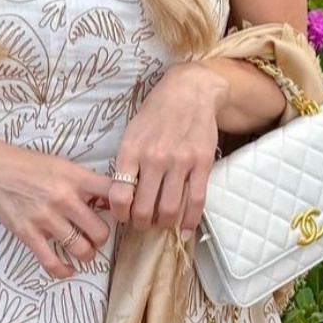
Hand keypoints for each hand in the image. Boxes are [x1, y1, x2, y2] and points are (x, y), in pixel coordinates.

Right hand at [0, 143, 114, 278]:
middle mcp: (64, 199)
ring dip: (86, 254)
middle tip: (95, 235)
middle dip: (101, 237)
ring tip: (83, 250)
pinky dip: (63, 270)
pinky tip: (68, 269)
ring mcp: (45, 218)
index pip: (114, 195)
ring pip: (81, 249)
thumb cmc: (28, 165)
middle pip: (100, 231)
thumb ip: (85, 182)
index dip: (124, 208)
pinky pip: (51, 262)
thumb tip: (111, 201)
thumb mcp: (62, 165)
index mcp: (75, 178)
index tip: (121, 215)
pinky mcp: (28, 233)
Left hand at [108, 62, 224, 235]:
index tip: (122, 217)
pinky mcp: (203, 164)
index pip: (119, 195)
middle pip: (144, 208)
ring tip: (160, 224)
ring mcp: (180, 162)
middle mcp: (155, 158)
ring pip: (170, 208)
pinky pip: (196, 201)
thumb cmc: (155, 114)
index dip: (119, 213)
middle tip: (141, 224)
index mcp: (131, 151)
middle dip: (141, 223)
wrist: (189, 92)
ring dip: (163, 224)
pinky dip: (190, 221)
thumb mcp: (131, 133)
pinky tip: (185, 230)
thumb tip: (120, 195)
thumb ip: (126, 162)